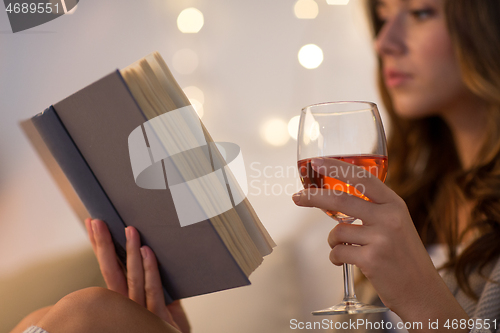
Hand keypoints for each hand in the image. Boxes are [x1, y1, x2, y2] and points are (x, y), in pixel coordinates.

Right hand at [84, 218, 189, 332]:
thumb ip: (154, 279)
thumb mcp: (158, 298)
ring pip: (132, 277)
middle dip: (103, 245)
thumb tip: (153, 247)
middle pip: (111, 270)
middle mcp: (126, 303)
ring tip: (129, 230)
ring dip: (129, 251)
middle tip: (98, 222)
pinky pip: (152, 289)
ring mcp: (140, 311)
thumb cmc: (165, 323)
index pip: (108, 267)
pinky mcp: (157, 317)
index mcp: (123, 297)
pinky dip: (150, 269)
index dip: (99, 247)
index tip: (91, 225)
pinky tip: (147, 251)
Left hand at [292, 158, 467, 324]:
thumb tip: (334, 198)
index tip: (316, 163)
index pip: (362, 177)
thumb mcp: (396, 223)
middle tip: (297, 198)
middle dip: (313, 198)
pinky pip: (338, 252)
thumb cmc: (402, 256)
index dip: (337, 167)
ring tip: (346, 250)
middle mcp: (389, 217)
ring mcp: (381, 238)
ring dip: (334, 241)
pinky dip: (336, 257)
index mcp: (394, 204)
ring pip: (337, 231)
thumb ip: (373, 209)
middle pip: (340, 200)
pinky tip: (346, 262)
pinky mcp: (372, 259)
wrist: (421, 291)